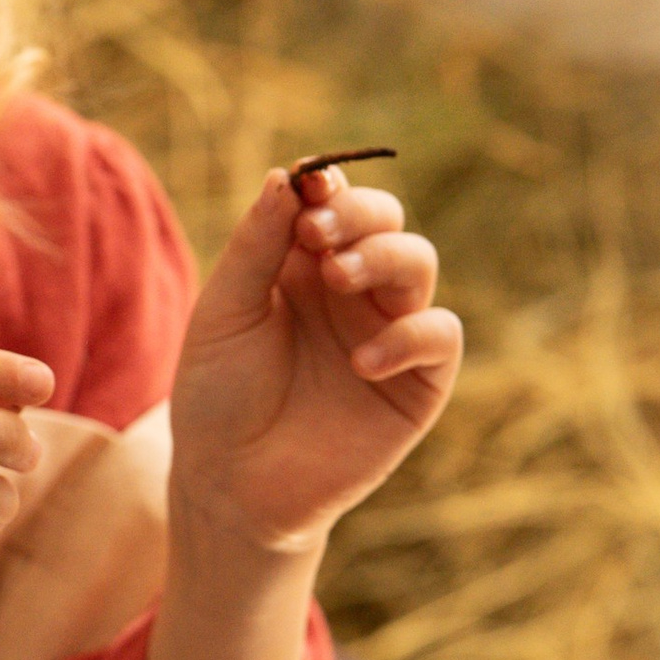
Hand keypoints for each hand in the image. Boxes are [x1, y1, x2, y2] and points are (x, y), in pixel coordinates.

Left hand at [169, 166, 460, 557]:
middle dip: (358, 214)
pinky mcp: (417, 383)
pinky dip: (410, 335)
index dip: (328, 185)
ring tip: (338, 277)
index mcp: (302, 264)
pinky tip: (360, 361)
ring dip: (383, 256)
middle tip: (317, 236)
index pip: (333, 202)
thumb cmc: (218, 396)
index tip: (310, 185)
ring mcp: (387, 331)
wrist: (231, 486)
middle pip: (385, 219)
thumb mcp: (225, 314)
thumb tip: (287, 174)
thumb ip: (257, 247)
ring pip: (419, 262)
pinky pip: (440, 335)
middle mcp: (351, 290)